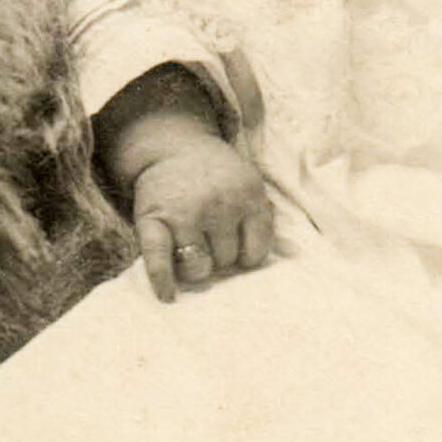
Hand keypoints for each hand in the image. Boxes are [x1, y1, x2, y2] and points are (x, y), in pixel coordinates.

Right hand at [94, 68, 274, 299]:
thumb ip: (263, 219)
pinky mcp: (153, 220)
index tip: (237, 248)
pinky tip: (168, 295)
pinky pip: (158, 259)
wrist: (173, 147)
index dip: (246, 256)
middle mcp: (218, 205)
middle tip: (209, 240)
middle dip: (218, 257)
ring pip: (197, 268)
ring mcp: (184, 213)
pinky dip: (162, 280)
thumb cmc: (217, 177)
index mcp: (249, 197)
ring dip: (195, 267)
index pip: (255, 253)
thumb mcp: (249, 186)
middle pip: (225, 261)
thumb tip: (288, 260)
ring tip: (190, 251)